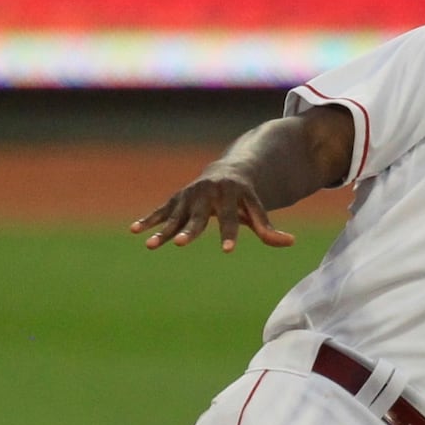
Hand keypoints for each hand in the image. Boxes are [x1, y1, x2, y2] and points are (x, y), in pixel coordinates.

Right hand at [129, 170, 295, 252]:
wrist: (228, 172)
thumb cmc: (246, 199)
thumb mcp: (257, 210)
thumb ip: (269, 228)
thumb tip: (290, 242)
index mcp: (233, 195)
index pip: (232, 219)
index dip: (230, 235)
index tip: (228, 252)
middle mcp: (210, 193)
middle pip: (199, 217)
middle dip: (189, 231)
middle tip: (179, 244)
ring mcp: (191, 195)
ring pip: (175, 216)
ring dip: (161, 231)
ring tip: (150, 246)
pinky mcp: (177, 199)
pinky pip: (161, 211)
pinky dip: (148, 220)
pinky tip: (134, 230)